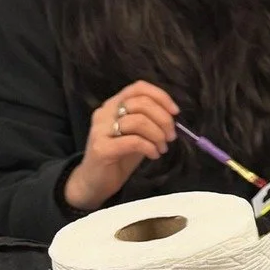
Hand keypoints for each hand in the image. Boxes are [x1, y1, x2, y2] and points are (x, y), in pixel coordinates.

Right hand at [64, 80, 178, 210]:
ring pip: (138, 121)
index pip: (138, 88)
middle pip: (141, 103)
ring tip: (162, 148)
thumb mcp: (138, 134)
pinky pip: (133, 141)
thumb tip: (172, 116)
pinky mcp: (101, 148)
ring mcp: (100, 130)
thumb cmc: (119, 156)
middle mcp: (104, 112)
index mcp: (113, 104)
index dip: (160, 96)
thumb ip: (150, 121)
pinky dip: (149, 147)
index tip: (175, 112)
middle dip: (163, 119)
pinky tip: (154, 154)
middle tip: (171, 136)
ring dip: (158, 135)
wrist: (94, 182)